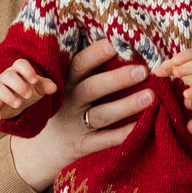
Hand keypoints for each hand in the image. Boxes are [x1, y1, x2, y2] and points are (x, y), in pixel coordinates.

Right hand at [0, 59, 53, 122]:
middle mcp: (5, 78)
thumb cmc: (28, 90)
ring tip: (18, 104)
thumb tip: (54, 88)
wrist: (17, 104)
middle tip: (29, 95)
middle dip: (19, 85)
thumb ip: (45, 86)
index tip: (34, 81)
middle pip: (8, 76)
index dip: (27, 71)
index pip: (20, 64)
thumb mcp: (38, 88)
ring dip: (8, 96)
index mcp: (18, 71)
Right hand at [10, 40, 152, 192]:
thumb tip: (120, 43)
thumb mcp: (66, 87)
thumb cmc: (63, 107)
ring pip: (102, 115)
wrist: (41, 149)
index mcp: (66, 83)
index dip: (96, 54)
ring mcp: (75, 125)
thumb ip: (87, 69)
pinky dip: (121, 134)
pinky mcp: (81, 146)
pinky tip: (141, 125)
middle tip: (143, 71)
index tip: (115, 43)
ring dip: (126, 105)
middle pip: (92, 88)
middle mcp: (69, 102)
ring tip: (150, 96)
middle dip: (117, 79)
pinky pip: (103, 141)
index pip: (79, 65)